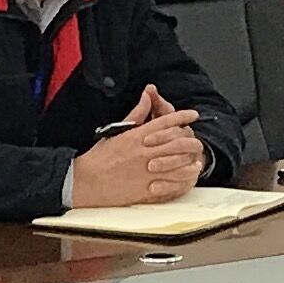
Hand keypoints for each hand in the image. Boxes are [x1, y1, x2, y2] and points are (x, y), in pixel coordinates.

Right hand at [72, 98, 207, 207]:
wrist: (86, 181)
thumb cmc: (99, 157)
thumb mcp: (117, 131)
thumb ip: (136, 114)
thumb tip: (147, 96)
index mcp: (138, 135)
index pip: (166, 121)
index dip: (183, 116)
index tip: (193, 115)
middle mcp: (145, 150)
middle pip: (178, 141)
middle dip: (192, 139)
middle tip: (197, 140)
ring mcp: (148, 169)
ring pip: (179, 161)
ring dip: (191, 159)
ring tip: (196, 159)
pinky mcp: (147, 187)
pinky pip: (172, 182)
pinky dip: (184, 178)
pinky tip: (189, 176)